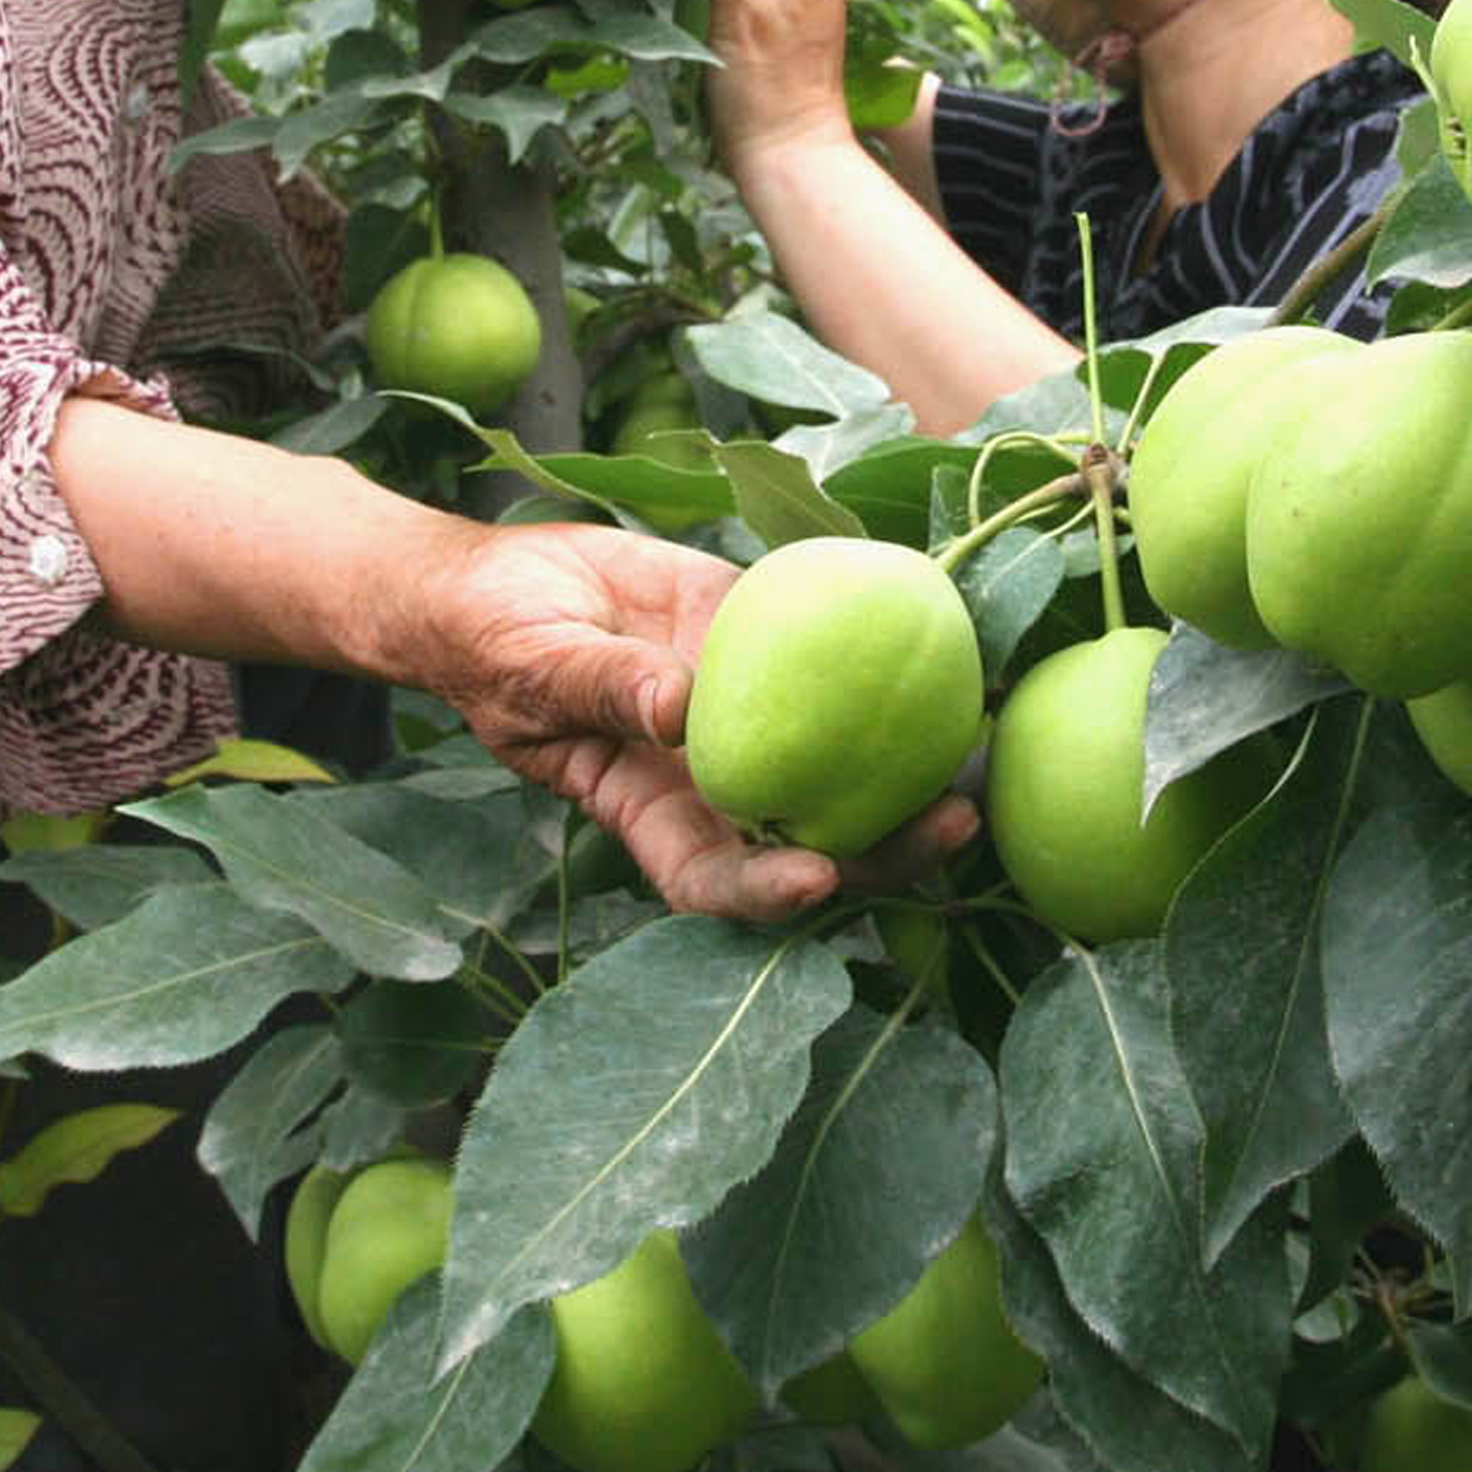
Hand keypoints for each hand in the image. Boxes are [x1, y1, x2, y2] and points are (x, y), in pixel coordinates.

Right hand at [420, 518, 967, 917]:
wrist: (503, 579)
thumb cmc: (492, 640)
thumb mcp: (532, 663)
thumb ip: (601, 686)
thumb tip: (677, 707)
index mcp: (649, 808)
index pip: (712, 875)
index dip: (767, 892)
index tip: (817, 878)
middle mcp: (714, 779)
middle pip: (811, 837)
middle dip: (888, 850)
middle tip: (952, 823)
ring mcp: (750, 718)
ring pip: (842, 762)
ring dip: (912, 769)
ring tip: (979, 753)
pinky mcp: (765, 647)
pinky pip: (833, 664)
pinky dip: (888, 663)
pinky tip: (951, 644)